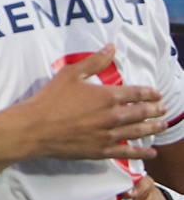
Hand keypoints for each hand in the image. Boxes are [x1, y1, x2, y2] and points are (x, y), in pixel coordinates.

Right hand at [18, 46, 165, 160]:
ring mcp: (108, 135)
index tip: (157, 94)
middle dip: (155, 110)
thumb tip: (111, 47)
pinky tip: (150, 153)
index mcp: (107, 96)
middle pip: (141, 113)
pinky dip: (141, 152)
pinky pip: (126, 152)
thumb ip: (94, 62)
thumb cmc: (49, 100)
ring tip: (162, 125)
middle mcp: (113, 116)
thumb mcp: (70, 74)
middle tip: (163, 109)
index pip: (136, 94)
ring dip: (153, 128)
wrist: (35, 128)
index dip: (149, 93)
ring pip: (138, 131)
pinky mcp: (101, 151)